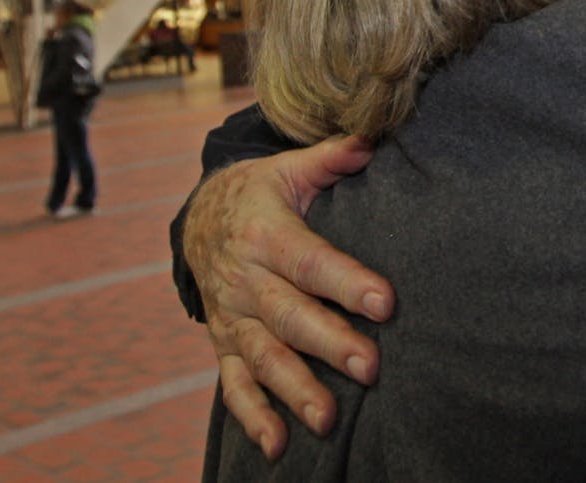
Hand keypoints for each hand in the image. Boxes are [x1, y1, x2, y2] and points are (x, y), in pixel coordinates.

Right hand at [183, 135, 394, 458]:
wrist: (199, 216)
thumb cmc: (259, 192)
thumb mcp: (287, 168)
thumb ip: (330, 158)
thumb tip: (370, 140)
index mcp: (266, 233)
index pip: (311, 261)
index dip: (347, 282)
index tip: (386, 303)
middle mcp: (245, 280)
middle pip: (289, 316)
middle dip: (329, 343)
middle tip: (370, 368)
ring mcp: (232, 317)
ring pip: (263, 357)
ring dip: (294, 389)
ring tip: (327, 419)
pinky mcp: (224, 343)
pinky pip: (234, 385)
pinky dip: (253, 417)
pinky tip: (278, 445)